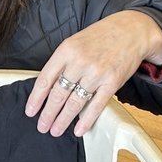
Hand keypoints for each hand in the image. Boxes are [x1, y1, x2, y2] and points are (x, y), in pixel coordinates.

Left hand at [25, 11, 161, 137]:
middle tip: (42, 126)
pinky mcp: (112, 82)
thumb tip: (48, 86)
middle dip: (48, 114)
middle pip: (58, 94)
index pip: (45, 79)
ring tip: (55, 130)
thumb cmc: (100, 36)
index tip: (30, 111)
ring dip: (63, 120)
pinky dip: (86, 120)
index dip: (36, 98)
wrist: (130, 31)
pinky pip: (96, 106)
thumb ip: (62, 62)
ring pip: (75, 103)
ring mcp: (97, 73)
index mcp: (66, 50)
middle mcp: (80, 62)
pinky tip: (79, 130)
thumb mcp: (75, 42)